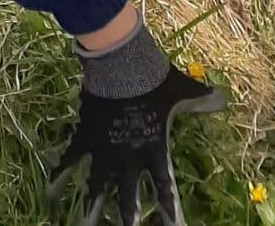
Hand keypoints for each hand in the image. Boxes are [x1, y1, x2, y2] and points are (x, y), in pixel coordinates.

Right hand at [49, 20, 224, 224]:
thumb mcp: (181, 91)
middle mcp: (129, 160)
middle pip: (128, 202)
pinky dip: (59, 175)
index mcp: (154, 153)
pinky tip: (50, 191)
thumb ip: (200, 98)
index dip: (171, 216)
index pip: (165, 193)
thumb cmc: (154, 80)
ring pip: (97, 189)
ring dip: (91, 211)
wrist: (122, 65)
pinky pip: (70, 160)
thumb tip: (223, 97)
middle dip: (128, 223)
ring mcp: (105, 151)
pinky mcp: (86, 137)